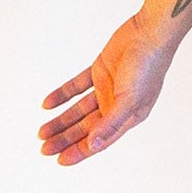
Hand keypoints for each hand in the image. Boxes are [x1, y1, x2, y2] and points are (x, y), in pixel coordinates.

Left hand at [39, 12, 179, 166]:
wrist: (149, 32)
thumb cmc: (148, 66)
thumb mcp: (130, 100)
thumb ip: (111, 123)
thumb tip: (93, 145)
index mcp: (128, 117)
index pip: (99, 140)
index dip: (80, 151)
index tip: (60, 160)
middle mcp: (116, 105)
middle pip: (85, 128)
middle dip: (65, 139)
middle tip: (45, 149)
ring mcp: (107, 88)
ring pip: (78, 110)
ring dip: (60, 121)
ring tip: (42, 132)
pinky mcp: (100, 71)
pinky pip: (77, 87)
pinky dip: (62, 95)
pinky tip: (48, 104)